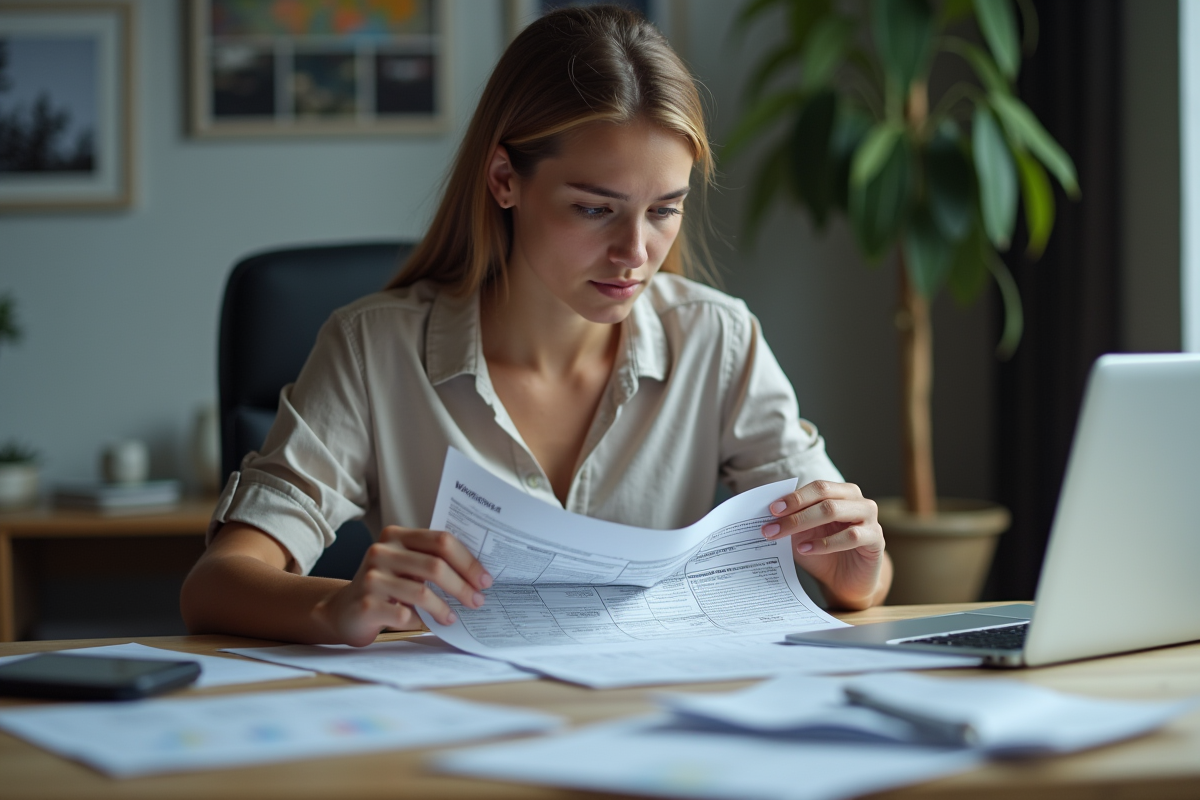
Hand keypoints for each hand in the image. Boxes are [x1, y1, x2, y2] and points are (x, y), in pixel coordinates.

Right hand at [314, 526, 491, 645]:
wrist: (344, 610)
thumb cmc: (385, 586)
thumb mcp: (405, 565)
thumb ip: (432, 560)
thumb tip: (477, 574)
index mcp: (396, 536)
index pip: (441, 540)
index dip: (467, 560)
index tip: (485, 579)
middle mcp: (382, 551)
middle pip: (435, 566)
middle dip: (462, 586)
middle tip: (477, 601)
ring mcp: (371, 577)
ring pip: (421, 592)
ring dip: (444, 608)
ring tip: (453, 617)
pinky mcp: (366, 604)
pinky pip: (404, 614)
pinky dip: (420, 621)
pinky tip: (426, 624)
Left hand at [761, 480, 889, 608]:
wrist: (846, 581)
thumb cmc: (824, 554)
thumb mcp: (803, 535)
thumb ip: (791, 521)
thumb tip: (767, 513)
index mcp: (841, 493)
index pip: (817, 487)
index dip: (793, 497)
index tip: (771, 509)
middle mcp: (858, 500)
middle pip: (823, 496)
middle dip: (794, 510)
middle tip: (771, 525)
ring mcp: (869, 518)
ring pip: (834, 511)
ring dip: (803, 522)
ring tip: (782, 536)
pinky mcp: (876, 539)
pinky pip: (850, 536)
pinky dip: (824, 543)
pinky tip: (805, 549)